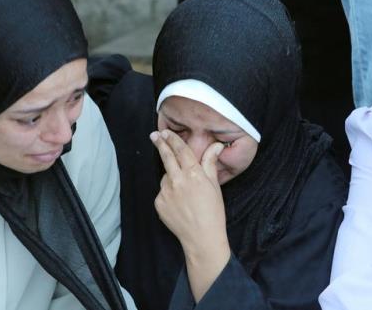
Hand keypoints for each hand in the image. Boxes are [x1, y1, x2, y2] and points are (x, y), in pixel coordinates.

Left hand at [150, 129, 228, 255]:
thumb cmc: (213, 212)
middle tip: (155, 135)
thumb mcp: (214, 185)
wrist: (202, 238)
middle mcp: (177, 180)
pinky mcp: (159, 203)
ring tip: (184, 192)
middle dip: (160, 144)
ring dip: (171, 177)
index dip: (173, 139)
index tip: (166, 132)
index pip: (181, 150)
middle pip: (166, 157)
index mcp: (193, 174)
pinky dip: (168, 193)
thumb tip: (216, 145)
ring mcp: (165, 192)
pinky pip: (162, 192)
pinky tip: (179, 203)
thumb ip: (210, 163)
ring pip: (166, 177)